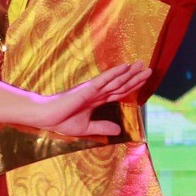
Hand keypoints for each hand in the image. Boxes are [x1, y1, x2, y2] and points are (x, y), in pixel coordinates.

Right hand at [27, 61, 151, 136]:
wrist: (46, 117)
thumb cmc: (61, 121)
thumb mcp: (86, 128)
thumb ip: (102, 127)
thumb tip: (119, 130)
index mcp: (96, 101)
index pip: (118, 93)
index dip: (132, 87)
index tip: (143, 80)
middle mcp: (97, 93)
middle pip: (120, 84)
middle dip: (135, 77)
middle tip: (149, 69)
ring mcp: (92, 89)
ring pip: (115, 80)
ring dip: (129, 73)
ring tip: (142, 65)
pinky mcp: (87, 88)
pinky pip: (104, 79)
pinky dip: (115, 73)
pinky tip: (125, 67)